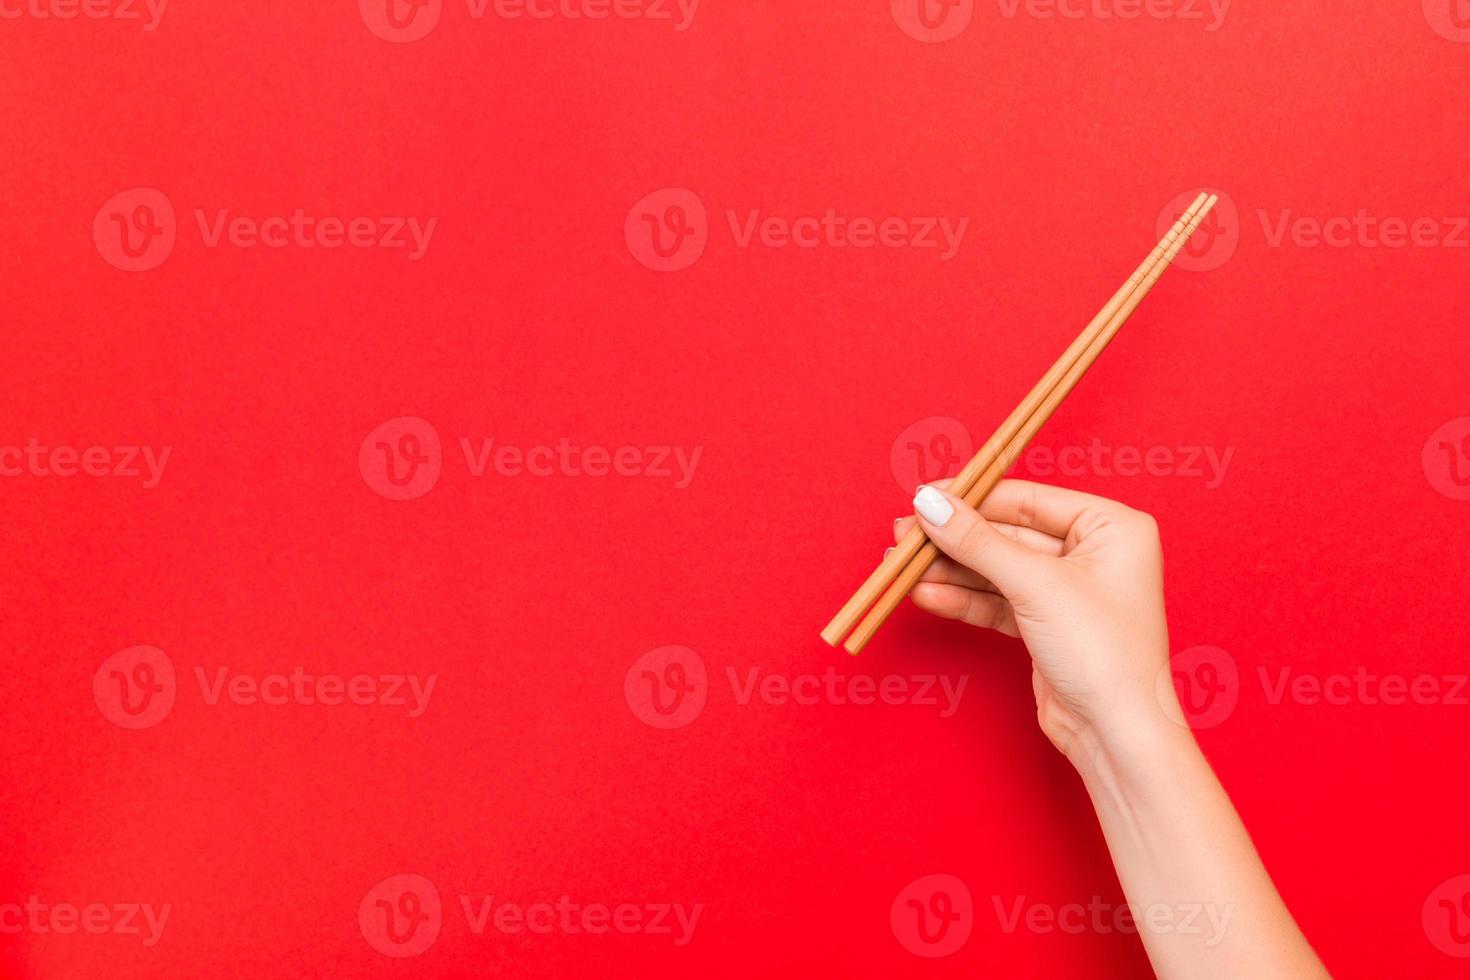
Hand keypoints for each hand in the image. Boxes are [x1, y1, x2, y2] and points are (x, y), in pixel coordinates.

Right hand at [900, 479, 1178, 761]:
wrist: (1116, 734)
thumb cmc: (1104, 654)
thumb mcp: (1035, 586)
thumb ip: (978, 542)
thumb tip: (930, 505)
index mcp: (1112, 527)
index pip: (1028, 499)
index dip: (972, 498)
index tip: (924, 498)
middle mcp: (1094, 553)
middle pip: (1007, 534)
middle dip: (954, 539)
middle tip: (904, 536)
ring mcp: (1068, 591)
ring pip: (997, 569)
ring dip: (950, 570)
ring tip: (903, 568)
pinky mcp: (1046, 625)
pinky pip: (997, 601)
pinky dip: (963, 599)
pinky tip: (927, 595)